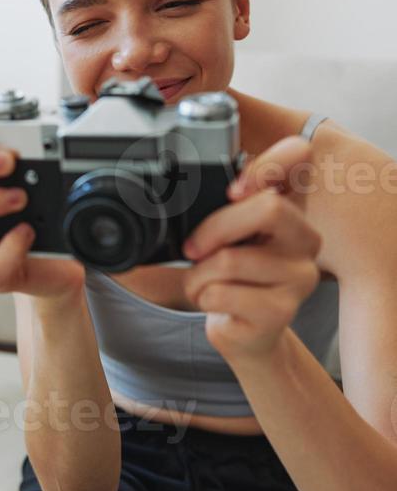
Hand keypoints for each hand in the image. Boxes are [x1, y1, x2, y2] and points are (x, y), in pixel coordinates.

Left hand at [182, 136, 322, 362]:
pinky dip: (201, 296)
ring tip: (204, 283)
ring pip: (231, 259)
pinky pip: (222, 293)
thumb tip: (182, 187)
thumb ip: (224, 207)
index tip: (233, 189)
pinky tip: (213, 301)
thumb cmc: (233, 278)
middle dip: (216, 229)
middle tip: (193, 249)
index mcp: (293, 208)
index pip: (300, 157)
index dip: (272, 162)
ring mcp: (299, 278)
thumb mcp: (228, 235)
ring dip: (199, 274)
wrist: (245, 333)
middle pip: (269, 209)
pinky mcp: (281, 312)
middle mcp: (307, 239)